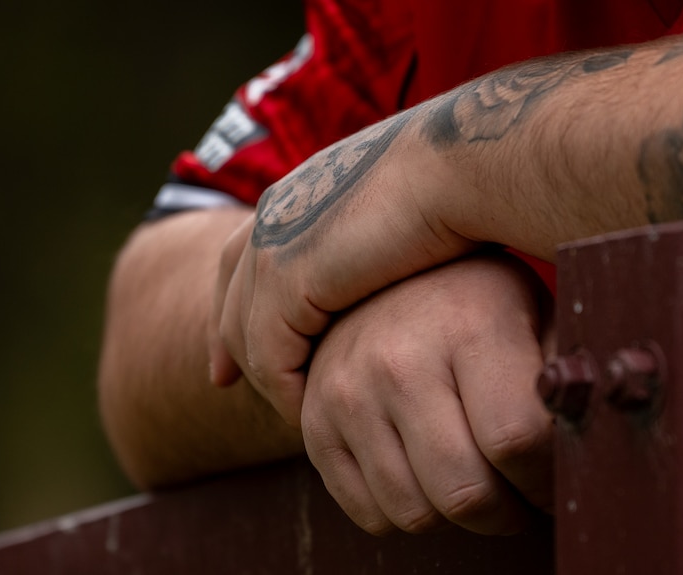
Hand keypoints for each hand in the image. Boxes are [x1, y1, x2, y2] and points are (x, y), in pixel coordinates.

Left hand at [216, 112, 476, 424]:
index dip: (231, 301)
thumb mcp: (395, 219)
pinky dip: (286, 391)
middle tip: (223, 383)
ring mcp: (273, 245)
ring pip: (245, 333)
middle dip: (225, 342)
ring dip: (266, 377)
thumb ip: (370, 247)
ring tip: (294, 411)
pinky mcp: (287, 279)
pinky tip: (310, 415)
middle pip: (231, 295)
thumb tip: (380, 275)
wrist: (459, 167)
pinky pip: (270, 357)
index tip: (231, 338)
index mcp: (296, 193)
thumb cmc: (455, 193)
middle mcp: (273, 215)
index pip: (240, 257)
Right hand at [301, 253, 554, 534]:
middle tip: (519, 493)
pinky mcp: (315, 425)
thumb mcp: (532, 313)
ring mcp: (346, 394)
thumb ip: (565, 373)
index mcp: (467, 326)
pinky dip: (407, 511)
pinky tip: (425, 472)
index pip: (517, 442)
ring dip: (457, 515)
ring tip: (474, 478)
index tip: (554, 479)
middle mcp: (397, 361)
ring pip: (415, 515)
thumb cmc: (471, 302)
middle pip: (465, 494)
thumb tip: (600, 434)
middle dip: (509, 513)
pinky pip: (370, 514)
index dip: (548, 480)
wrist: (378, 281)